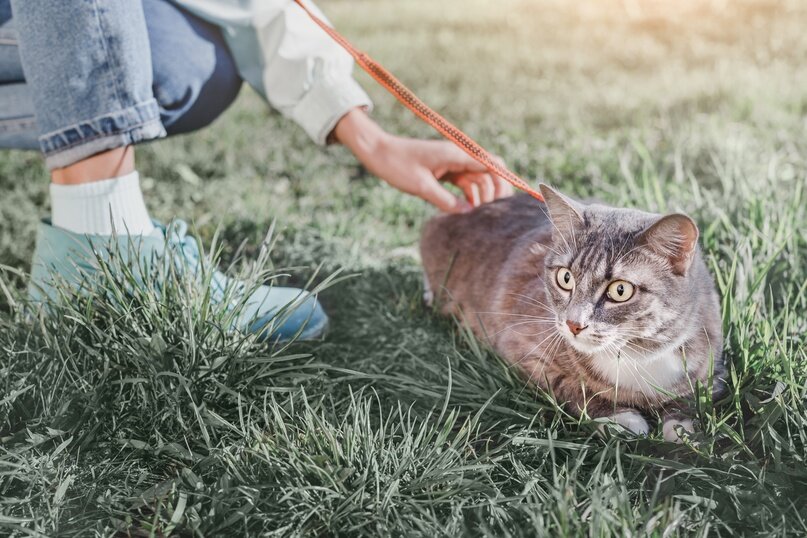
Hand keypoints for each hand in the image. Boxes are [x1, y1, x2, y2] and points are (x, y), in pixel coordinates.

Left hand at [334, 108, 513, 212]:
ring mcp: (451, 162)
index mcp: (455, 154)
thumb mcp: (421, 187)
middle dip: (495, 190)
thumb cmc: (396, 165)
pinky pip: (463, 182)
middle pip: (487, 172)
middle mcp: (457, 155)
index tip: (512, 197)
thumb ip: (445, 200)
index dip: (504, 179)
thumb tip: (468, 212)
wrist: (377, 152)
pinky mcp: (444, 170)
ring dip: (481, 195)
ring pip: (476, 179)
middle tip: (494, 212)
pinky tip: (468, 210)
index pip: (490, 164)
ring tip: (480, 216)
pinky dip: (468, 195)